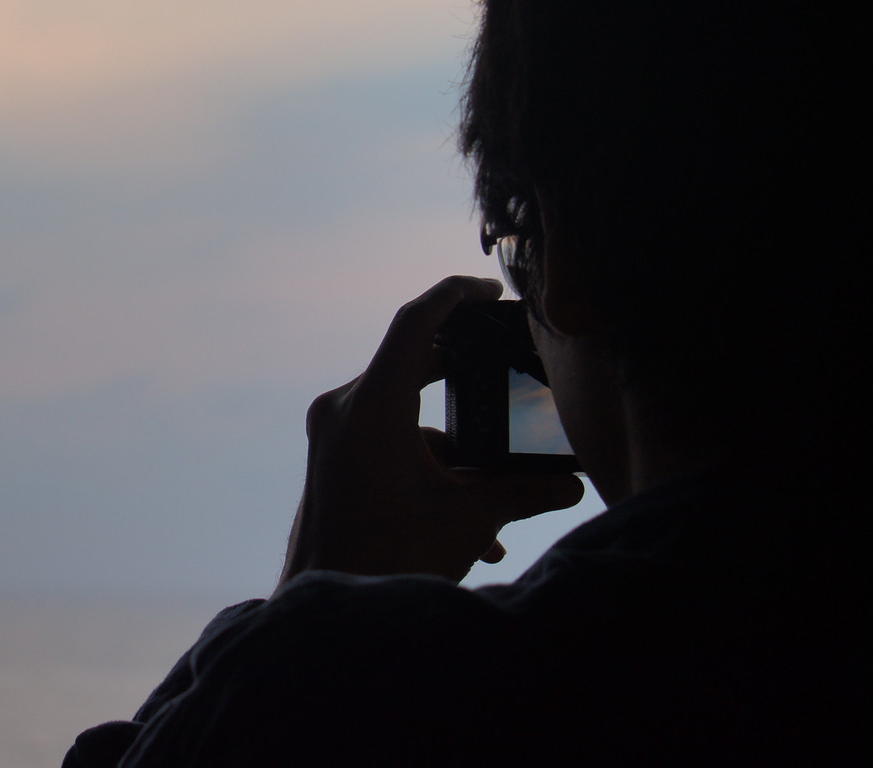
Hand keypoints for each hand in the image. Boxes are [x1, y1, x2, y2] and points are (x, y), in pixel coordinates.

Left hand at [277, 276, 583, 587]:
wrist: (327, 611)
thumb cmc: (387, 561)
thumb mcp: (466, 520)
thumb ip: (522, 493)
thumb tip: (572, 484)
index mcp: (371, 407)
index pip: (414, 323)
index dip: (454, 295)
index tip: (489, 289)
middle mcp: (343, 408)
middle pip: (410, 361)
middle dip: (464, 368)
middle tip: (507, 360)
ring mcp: (332, 431)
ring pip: (404, 409)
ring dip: (453, 439)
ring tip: (499, 481)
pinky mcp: (333, 455)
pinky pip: (386, 438)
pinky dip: (427, 460)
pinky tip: (473, 519)